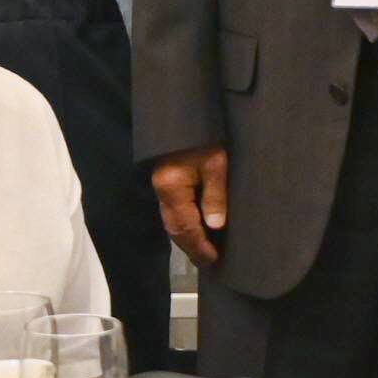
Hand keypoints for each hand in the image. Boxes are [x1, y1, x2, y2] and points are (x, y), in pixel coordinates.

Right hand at [151, 144, 229, 265]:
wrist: (184, 114)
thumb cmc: (203, 137)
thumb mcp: (215, 164)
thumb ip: (215, 195)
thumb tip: (216, 226)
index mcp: (172, 188)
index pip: (185, 227)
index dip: (200, 246)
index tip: (213, 259)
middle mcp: (162, 191)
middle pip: (174, 228)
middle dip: (191, 248)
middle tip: (208, 262)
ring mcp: (161, 187)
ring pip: (171, 221)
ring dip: (186, 238)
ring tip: (203, 251)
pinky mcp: (165, 182)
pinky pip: (172, 212)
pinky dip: (183, 225)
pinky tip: (195, 230)